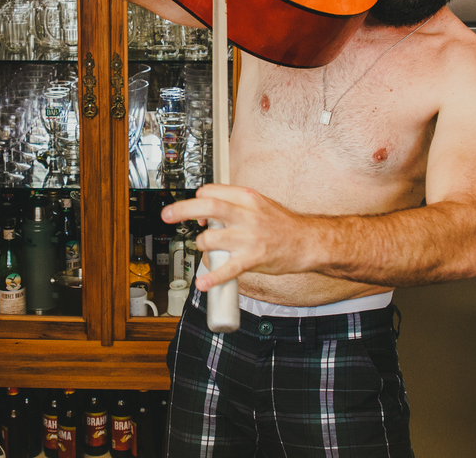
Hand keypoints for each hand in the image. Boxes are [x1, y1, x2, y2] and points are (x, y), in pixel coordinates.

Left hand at [161, 184, 315, 291]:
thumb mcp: (257, 204)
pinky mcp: (252, 259)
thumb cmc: (281, 224)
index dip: (198, 200)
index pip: (211, 192)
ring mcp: (249, 238)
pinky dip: (213, 277)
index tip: (195, 210)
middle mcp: (247, 215)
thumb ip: (232, 204)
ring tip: (206, 249)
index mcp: (247, 198)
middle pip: (208, 206)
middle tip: (168, 215)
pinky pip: (228, 269)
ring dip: (201, 244)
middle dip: (182, 209)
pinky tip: (203, 283)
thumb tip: (204, 213)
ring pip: (211, 238)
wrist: (308, 242)